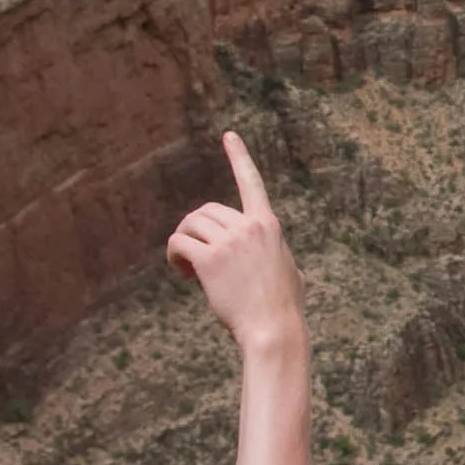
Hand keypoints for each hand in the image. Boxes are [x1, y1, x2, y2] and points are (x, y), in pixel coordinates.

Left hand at [166, 133, 303, 354]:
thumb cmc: (284, 308)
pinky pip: (179, 244)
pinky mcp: (209, 261)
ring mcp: (229, 243)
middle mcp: (249, 227)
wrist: (273, 329)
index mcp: (269, 225)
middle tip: (193, 259)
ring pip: (190, 225)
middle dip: (195, 230)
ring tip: (187, 267)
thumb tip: (279, 262)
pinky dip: (174, 256)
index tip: (228, 136)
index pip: (251, 182)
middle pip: (206, 211)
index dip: (239, 157)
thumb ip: (278, 255)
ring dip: (182, 243)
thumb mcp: (291, 272)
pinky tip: (183, 273)